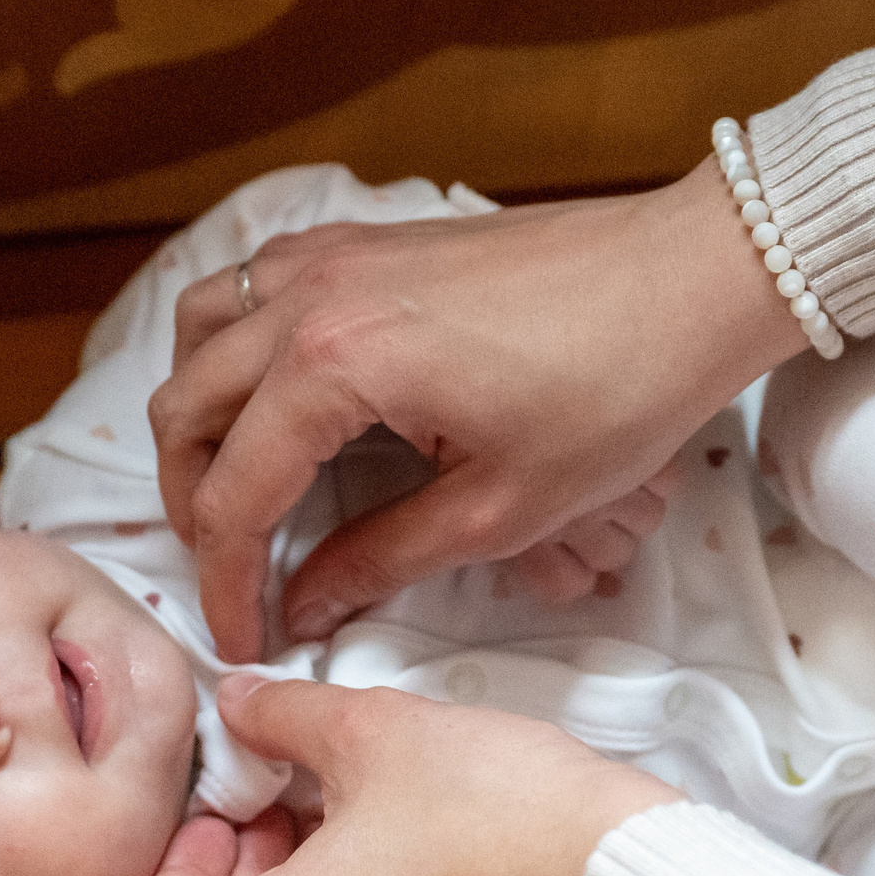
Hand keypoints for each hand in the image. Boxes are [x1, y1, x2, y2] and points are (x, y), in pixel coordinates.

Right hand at [149, 157, 805, 660]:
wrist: (689, 276)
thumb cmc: (618, 386)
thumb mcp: (502, 507)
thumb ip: (384, 558)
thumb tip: (307, 603)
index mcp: (336, 366)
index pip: (233, 494)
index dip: (226, 582)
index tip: (244, 636)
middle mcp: (311, 297)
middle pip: (185, 408)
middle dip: (192, 504)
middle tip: (233, 574)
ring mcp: (335, 254)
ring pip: (200, 333)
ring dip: (199, 415)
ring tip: (237, 488)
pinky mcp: (367, 239)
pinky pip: (252, 286)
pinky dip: (234, 346)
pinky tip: (276, 399)